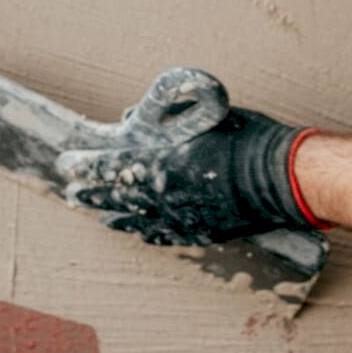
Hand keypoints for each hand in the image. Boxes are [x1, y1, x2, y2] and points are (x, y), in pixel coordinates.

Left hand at [56, 69, 316, 245]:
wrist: (284, 178)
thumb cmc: (247, 139)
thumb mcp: (205, 115)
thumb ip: (167, 116)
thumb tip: (134, 117)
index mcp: (164, 164)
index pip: (112, 167)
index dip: (86, 166)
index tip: (67, 164)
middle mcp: (167, 196)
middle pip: (117, 198)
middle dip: (92, 194)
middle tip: (72, 194)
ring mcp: (183, 218)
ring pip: (137, 222)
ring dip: (112, 218)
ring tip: (96, 217)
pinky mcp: (201, 232)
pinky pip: (165, 237)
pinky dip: (145, 234)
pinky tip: (137, 234)